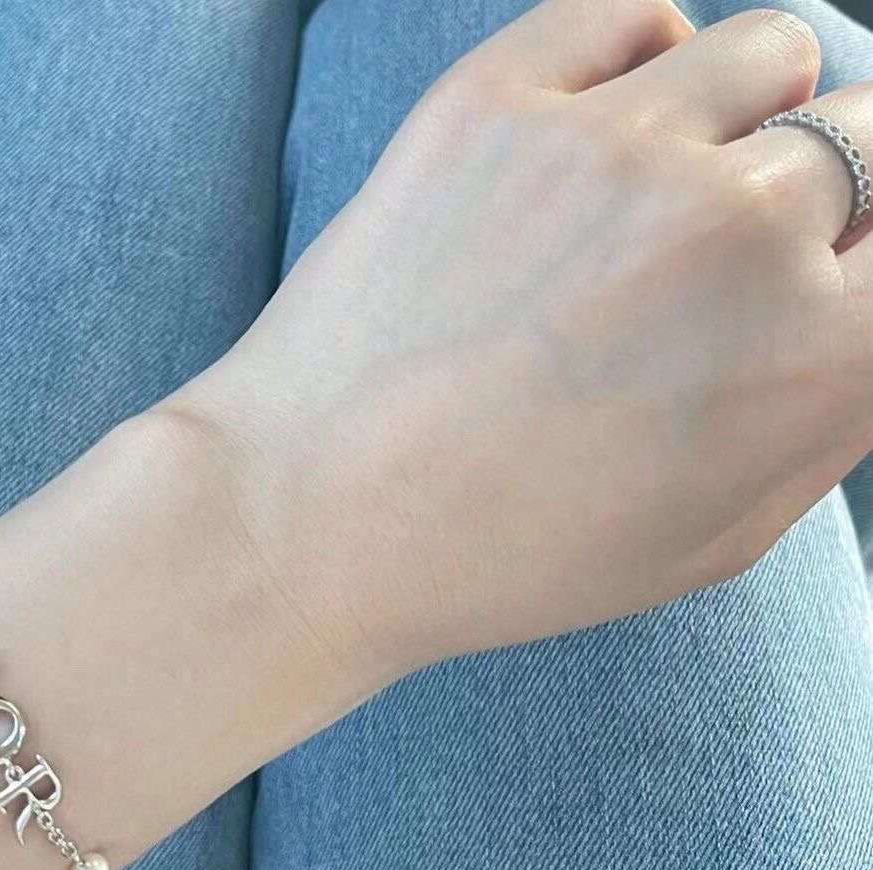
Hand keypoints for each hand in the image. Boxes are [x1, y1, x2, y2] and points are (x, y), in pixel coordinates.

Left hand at [177, 0, 872, 667]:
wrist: (313, 515)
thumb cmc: (505, 555)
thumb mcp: (708, 540)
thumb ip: (827, 420)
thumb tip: (860, 308)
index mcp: (812, 363)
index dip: (867, 261)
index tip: (826, 274)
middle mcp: (735, 234)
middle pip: (864, 136)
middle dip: (822, 195)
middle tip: (732, 252)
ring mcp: (609, 150)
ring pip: (768, 53)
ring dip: (744, 119)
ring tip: (665, 194)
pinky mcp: (493, 104)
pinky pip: (631, 17)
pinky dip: (642, 63)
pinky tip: (602, 134)